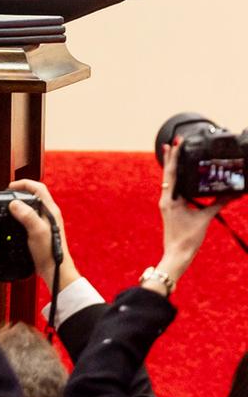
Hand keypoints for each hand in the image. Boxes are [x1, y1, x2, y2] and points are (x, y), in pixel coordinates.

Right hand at [7, 178, 79, 295]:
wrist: (54, 270)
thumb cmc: (50, 252)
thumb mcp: (37, 231)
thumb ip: (27, 215)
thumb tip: (14, 204)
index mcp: (51, 210)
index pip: (38, 188)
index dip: (24, 184)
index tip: (10, 187)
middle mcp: (49, 214)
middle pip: (34, 195)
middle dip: (19, 192)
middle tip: (7, 195)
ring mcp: (46, 222)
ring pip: (31, 206)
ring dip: (19, 203)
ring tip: (8, 206)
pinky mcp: (41, 231)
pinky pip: (29, 216)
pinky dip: (20, 214)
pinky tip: (13, 221)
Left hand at [153, 141, 226, 286]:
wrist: (177, 255)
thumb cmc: (188, 239)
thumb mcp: (204, 219)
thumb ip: (217, 205)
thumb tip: (231, 195)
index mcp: (170, 199)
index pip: (171, 173)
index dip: (174, 157)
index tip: (175, 143)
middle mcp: (165, 198)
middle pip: (167, 173)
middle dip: (170, 157)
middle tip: (172, 141)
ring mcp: (166, 203)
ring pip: (168, 180)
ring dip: (171, 166)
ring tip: (172, 151)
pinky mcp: (170, 208)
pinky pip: (172, 189)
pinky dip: (175, 179)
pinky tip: (179, 174)